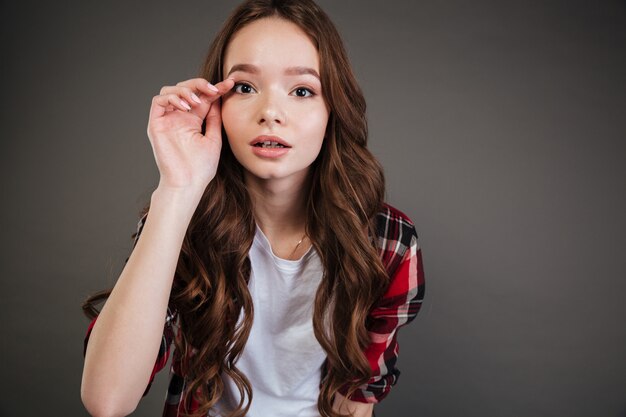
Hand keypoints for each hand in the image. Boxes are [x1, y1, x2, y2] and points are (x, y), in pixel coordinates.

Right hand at [146, 77, 234, 191]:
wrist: (188, 183)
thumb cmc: (201, 168)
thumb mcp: (214, 139)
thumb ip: (214, 119)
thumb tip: (219, 99)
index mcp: (193, 121)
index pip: (202, 97)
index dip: (215, 88)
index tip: (230, 84)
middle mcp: (179, 118)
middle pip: (186, 88)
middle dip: (199, 84)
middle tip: (212, 89)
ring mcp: (167, 120)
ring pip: (171, 90)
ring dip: (185, 90)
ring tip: (196, 101)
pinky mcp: (156, 124)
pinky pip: (158, 101)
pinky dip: (172, 97)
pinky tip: (185, 106)